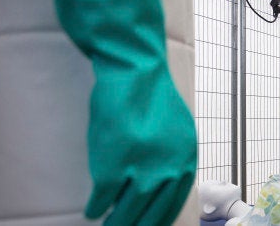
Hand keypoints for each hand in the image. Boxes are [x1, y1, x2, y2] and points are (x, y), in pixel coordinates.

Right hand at [85, 71, 197, 224]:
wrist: (135, 69)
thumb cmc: (151, 95)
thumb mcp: (176, 130)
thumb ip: (172, 158)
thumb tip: (160, 187)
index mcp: (187, 159)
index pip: (175, 204)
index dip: (159, 220)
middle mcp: (170, 168)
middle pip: (153, 215)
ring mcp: (143, 168)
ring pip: (127, 212)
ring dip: (116, 225)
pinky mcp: (114, 164)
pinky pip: (102, 197)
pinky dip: (96, 207)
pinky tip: (92, 211)